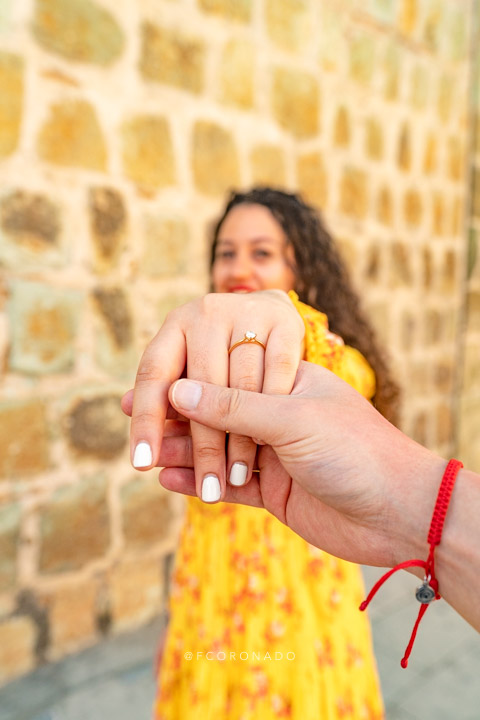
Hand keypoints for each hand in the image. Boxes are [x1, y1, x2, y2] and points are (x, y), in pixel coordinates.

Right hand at [158, 361, 444, 567]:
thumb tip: (177, 389)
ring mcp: (277, 455)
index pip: (225, 376)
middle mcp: (279, 416)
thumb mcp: (291, 419)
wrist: (401, 513)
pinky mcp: (277, 492)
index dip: (185, 384)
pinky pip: (230, 486)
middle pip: (217, 415)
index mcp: (288, 383)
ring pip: (220, 451)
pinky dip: (202, 483)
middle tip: (137, 427)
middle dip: (178, 421)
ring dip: (186, 454)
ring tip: (148, 458)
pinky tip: (172, 482)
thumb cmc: (355, 450)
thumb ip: (233, 406)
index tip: (146, 389)